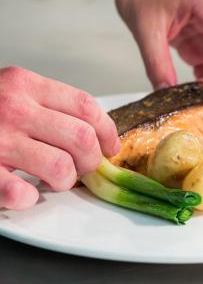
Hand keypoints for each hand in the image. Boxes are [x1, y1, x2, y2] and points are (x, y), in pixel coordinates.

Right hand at [0, 67, 118, 209]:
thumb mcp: (12, 90)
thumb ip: (48, 104)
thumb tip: (96, 130)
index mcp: (24, 84)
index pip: (85, 105)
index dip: (106, 130)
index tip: (110, 146)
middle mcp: (12, 106)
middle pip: (81, 138)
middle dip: (91, 161)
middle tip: (82, 168)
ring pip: (60, 167)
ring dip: (65, 181)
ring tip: (53, 181)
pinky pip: (19, 193)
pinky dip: (29, 199)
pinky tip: (26, 193)